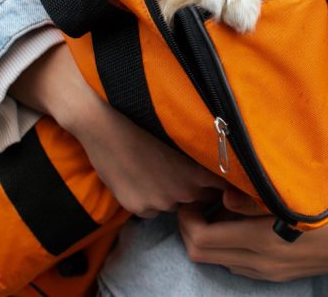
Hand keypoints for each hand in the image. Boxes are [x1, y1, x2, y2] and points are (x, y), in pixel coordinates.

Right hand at [11, 43, 226, 217]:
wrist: (102, 121)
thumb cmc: (144, 118)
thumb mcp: (181, 132)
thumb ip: (203, 150)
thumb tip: (223, 154)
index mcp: (199, 172)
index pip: (225, 188)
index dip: (222, 180)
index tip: (218, 172)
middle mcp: (183, 193)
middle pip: (202, 197)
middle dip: (197, 185)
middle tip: (183, 166)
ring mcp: (159, 203)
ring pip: (176, 203)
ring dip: (173, 192)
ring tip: (158, 168)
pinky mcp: (137, 207)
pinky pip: (153, 210)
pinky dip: (150, 198)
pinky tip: (141, 177)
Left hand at [177, 189, 327, 281]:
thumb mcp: (294, 195)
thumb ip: (253, 198)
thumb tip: (221, 198)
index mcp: (261, 241)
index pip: (201, 239)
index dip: (186, 218)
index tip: (191, 196)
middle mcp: (260, 263)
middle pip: (203, 254)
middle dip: (191, 227)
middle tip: (197, 201)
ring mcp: (268, 272)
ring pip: (219, 260)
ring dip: (209, 236)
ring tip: (218, 208)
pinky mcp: (276, 274)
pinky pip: (237, 263)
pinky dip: (228, 244)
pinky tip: (240, 222)